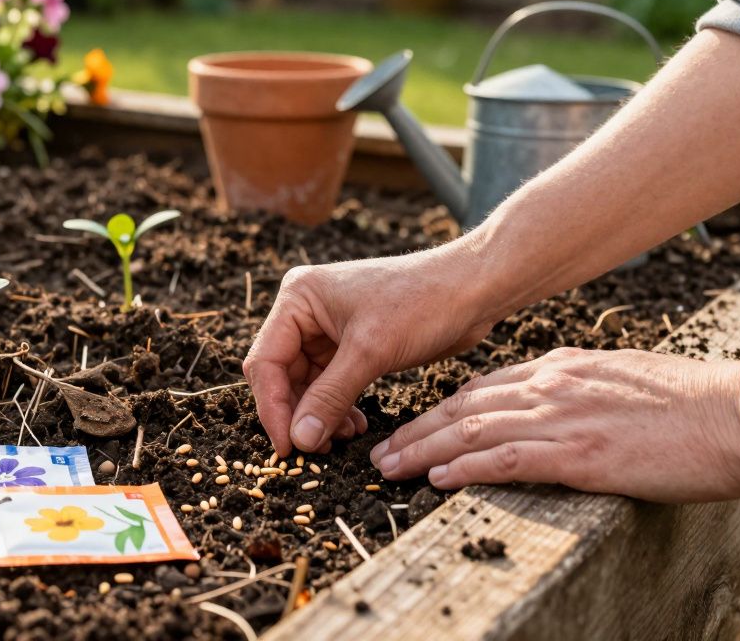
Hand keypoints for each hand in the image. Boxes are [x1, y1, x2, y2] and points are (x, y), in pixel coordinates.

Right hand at [244, 245, 495, 455]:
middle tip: (316, 450)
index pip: (266, 362)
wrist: (472, 289)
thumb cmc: (422, 303)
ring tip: (341, 439)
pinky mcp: (351, 344)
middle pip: (282, 375)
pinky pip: (330, 384)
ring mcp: (327, 328)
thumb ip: (330, 397)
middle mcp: (305, 311)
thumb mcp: (370, 352)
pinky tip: (354, 426)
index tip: (288, 448)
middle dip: (298, 414)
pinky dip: (337, 408)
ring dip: (319, 415)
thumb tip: (299, 440)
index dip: (273, 408)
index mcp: (298, 298)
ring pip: (306, 384)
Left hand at [370, 348, 739, 502]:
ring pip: (471, 431)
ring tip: (388, 468)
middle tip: (381, 450)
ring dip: (423, 450)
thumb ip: (583, 388)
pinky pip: (505, 459)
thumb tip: (560, 402)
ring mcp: (563, 417)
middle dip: (416, 430)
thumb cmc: (694, 403)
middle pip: (463, 406)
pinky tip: (436, 479)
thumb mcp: (625, 380)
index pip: (483, 387)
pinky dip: (464, 468)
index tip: (415, 426)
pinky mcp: (580, 452)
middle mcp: (552, 385)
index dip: (442, 409)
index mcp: (563, 367)